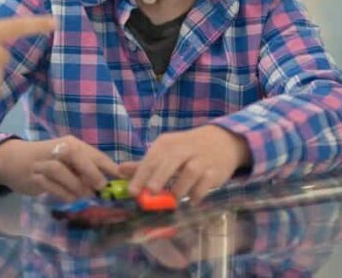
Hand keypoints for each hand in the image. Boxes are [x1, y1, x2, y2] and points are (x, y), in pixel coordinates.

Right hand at [0, 136, 122, 200]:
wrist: (15, 160)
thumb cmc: (49, 160)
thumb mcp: (69, 159)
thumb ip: (87, 167)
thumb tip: (111, 182)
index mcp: (71, 143)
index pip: (93, 153)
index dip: (109, 166)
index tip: (121, 179)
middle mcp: (57, 149)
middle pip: (75, 155)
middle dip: (91, 172)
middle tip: (100, 187)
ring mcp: (43, 162)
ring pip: (60, 170)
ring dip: (75, 186)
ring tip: (83, 195)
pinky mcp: (33, 176)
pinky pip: (49, 185)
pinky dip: (63, 194)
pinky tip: (70, 198)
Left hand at [121, 125, 250, 199]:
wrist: (221, 141)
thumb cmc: (187, 149)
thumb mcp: (165, 151)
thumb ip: (143, 164)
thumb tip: (119, 171)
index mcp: (167, 143)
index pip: (152, 158)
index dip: (141, 175)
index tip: (133, 191)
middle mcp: (184, 148)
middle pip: (170, 161)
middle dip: (160, 177)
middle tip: (151, 192)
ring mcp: (201, 159)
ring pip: (190, 172)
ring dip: (180, 187)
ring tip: (173, 198)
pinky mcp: (215, 170)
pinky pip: (205, 183)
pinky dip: (197, 193)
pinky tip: (191, 200)